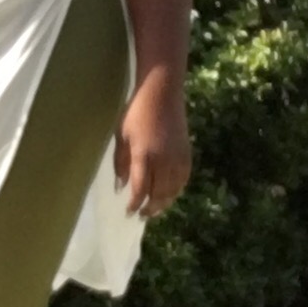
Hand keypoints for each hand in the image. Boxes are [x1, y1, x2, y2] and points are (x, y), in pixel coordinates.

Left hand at [113, 73, 190, 219]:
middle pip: (159, 194)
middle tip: (141, 215)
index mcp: (144, 156)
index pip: (140, 189)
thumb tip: (120, 187)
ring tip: (154, 209)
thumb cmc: (136, 112)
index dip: (134, 204)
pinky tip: (169, 193)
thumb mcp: (122, 136)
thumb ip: (121, 163)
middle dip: (149, 208)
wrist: (162, 92)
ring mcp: (177, 158)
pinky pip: (183, 179)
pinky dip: (176, 190)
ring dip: (164, 203)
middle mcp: (163, 161)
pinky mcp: (187, 153)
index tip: (128, 212)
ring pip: (173, 190)